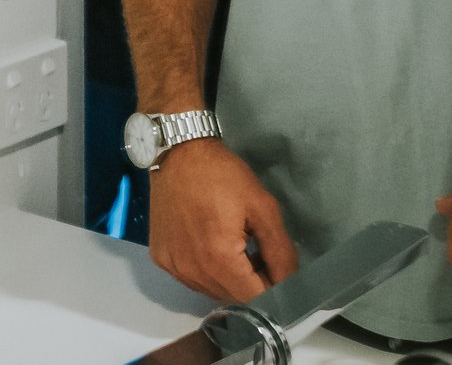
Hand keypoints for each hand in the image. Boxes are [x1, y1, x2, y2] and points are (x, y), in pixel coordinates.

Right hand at [147, 140, 298, 303]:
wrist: (177, 152)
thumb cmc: (221, 175)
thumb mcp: (262, 207)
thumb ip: (280, 252)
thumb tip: (290, 284)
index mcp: (218, 259)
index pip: (255, 299)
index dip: (273, 289)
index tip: (276, 269)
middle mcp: (192, 271)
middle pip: (233, 298)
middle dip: (251, 283)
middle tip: (256, 252)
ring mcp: (173, 266)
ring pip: (212, 290)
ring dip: (228, 279)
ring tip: (233, 246)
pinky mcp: (161, 258)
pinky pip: (192, 278)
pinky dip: (206, 270)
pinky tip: (208, 243)